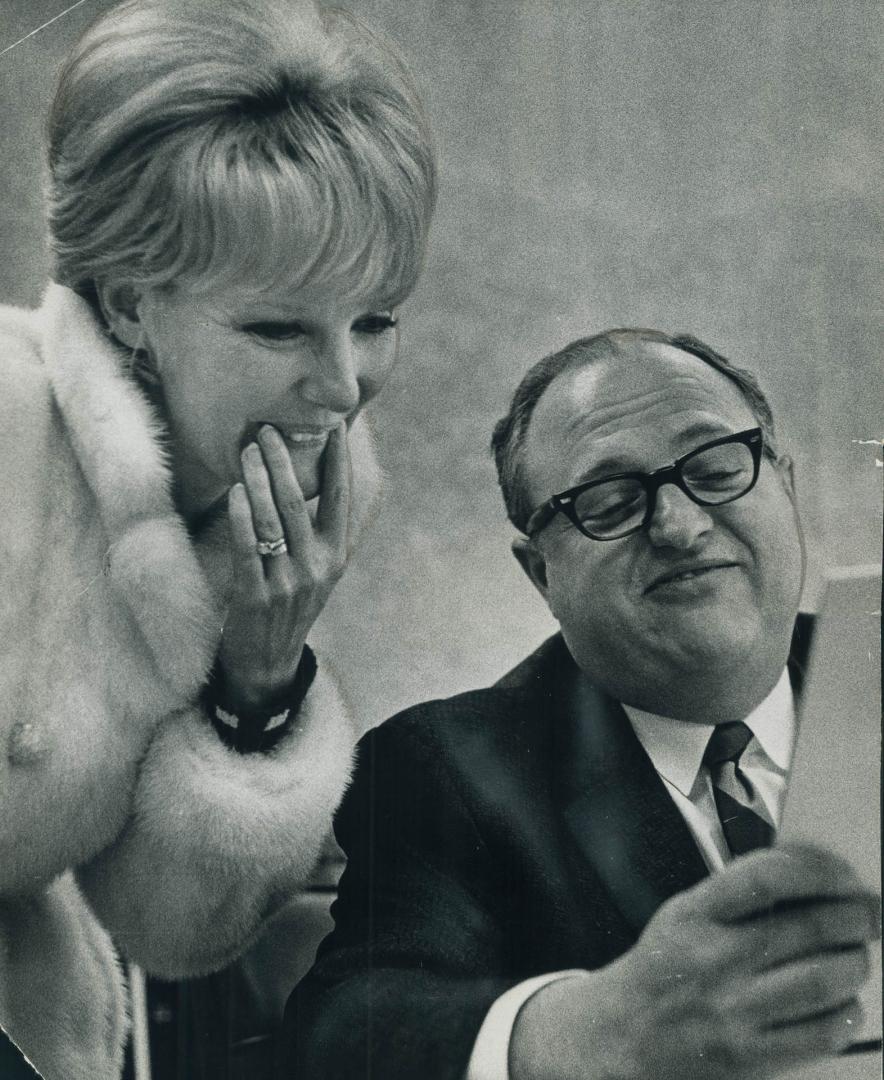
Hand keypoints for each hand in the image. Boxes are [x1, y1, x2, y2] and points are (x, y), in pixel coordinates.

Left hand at [218, 422, 350, 711]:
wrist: (267, 663)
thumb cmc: (288, 605)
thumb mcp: (316, 570)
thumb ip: (317, 531)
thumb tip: (307, 478)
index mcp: (337, 555)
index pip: (340, 498)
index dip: (338, 460)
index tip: (335, 425)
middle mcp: (318, 567)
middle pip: (301, 503)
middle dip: (284, 462)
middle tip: (269, 430)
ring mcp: (289, 583)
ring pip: (274, 520)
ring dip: (259, 480)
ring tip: (248, 450)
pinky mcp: (257, 596)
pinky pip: (248, 548)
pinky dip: (241, 516)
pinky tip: (235, 491)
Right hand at [511, 844, 878, 1079]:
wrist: (623, 1034)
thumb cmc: (664, 967)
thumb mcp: (684, 913)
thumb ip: (739, 894)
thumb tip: (816, 879)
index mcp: (695, 914)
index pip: (767, 876)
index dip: (818, 870)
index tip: (843, 875)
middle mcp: (715, 958)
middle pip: (810, 927)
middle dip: (856, 916)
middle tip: (869, 913)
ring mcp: (734, 1010)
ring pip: (825, 979)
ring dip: (856, 962)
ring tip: (857, 955)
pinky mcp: (751, 1055)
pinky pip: (822, 1032)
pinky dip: (846, 1012)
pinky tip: (842, 1001)